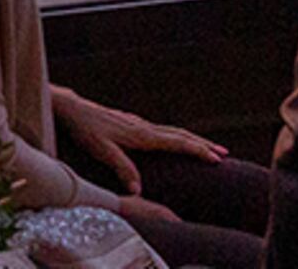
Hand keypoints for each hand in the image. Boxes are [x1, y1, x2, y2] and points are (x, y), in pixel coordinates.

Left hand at [54, 86, 224, 191]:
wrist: (73, 108)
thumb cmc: (86, 129)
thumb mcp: (102, 151)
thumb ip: (121, 168)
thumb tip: (138, 190)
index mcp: (142, 135)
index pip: (177, 142)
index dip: (198, 150)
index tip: (217, 159)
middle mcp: (144, 127)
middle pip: (180, 135)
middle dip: (203, 144)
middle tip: (224, 154)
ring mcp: (138, 124)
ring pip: (172, 131)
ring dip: (192, 139)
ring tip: (207, 148)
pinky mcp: (132, 124)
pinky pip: (162, 131)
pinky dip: (176, 137)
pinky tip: (175, 141)